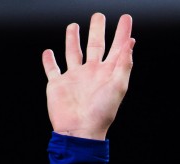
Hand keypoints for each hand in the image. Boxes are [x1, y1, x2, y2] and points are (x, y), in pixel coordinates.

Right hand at [41, 13, 134, 139]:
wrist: (79, 130)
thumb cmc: (101, 113)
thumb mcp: (118, 86)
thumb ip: (124, 63)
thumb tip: (131, 42)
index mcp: (107, 73)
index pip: (117, 48)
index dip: (123, 33)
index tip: (126, 18)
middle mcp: (91, 73)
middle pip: (95, 45)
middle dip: (97, 30)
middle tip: (99, 16)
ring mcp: (74, 78)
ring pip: (73, 53)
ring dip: (73, 39)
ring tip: (73, 26)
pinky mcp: (58, 85)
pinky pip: (52, 69)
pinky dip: (49, 61)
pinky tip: (48, 52)